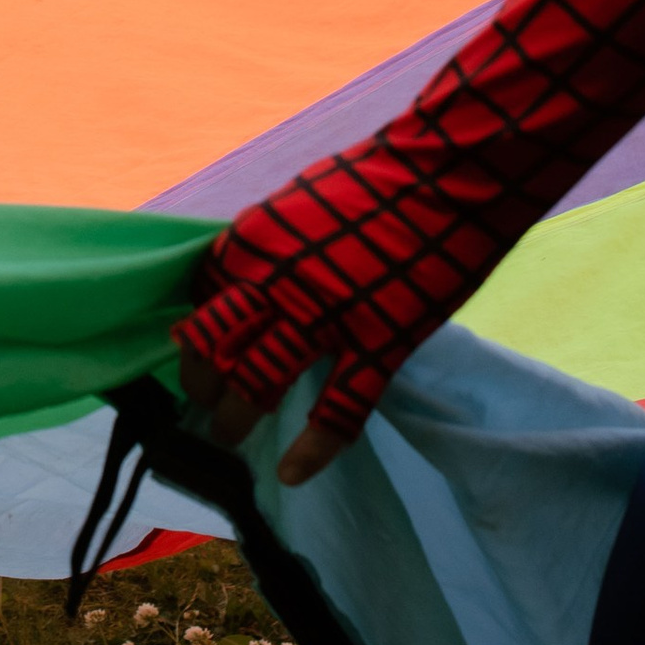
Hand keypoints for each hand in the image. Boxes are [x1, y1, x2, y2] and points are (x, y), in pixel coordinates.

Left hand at [175, 136, 494, 486]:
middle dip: (200, 383)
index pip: (201, 299)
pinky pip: (338, 410)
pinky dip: (312, 449)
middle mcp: (275, 282)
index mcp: (253, 240)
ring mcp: (326, 317)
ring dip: (235, 419)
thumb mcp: (301, 200)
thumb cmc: (379, 176)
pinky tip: (292, 474)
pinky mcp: (379, 345)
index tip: (198, 349)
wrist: (450, 170)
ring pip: (258, 384)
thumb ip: (274, 243)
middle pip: (213, 348)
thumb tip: (256, 275)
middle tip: (202, 404)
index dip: (195, 330)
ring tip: (227, 438)